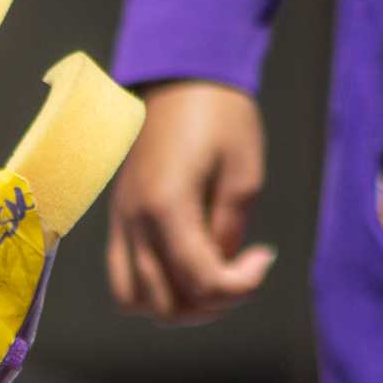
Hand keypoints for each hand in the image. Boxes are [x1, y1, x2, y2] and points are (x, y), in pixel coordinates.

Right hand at [106, 81, 275, 322]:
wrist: (179, 76)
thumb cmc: (219, 116)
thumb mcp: (244, 173)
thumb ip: (229, 230)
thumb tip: (222, 267)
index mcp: (167, 206)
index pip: (201, 281)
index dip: (242, 286)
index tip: (264, 256)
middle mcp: (135, 222)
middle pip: (166, 305)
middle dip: (211, 304)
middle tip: (241, 273)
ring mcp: (121, 223)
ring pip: (136, 301)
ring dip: (178, 303)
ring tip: (211, 277)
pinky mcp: (118, 220)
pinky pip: (124, 278)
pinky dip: (155, 288)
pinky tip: (186, 265)